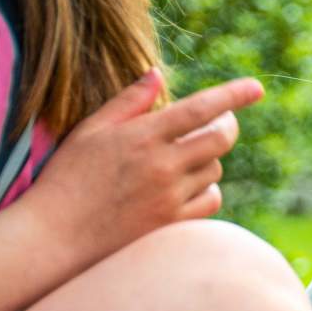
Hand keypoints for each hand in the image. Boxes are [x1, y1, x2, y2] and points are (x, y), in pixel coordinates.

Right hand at [25, 68, 262, 259]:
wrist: (56, 236)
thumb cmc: (68, 177)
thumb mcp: (91, 130)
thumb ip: (129, 102)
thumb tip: (158, 74)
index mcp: (142, 136)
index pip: (200, 109)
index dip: (233, 95)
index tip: (256, 88)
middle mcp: (162, 166)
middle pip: (220, 139)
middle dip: (227, 126)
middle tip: (220, 122)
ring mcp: (170, 198)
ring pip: (215, 170)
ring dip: (208, 160)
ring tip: (183, 159)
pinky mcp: (174, 225)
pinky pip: (211, 201)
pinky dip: (206, 190)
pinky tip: (186, 187)